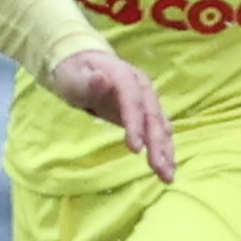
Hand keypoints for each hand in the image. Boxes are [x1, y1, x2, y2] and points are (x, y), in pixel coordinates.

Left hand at [41, 49, 176, 182]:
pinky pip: (159, 131)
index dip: (135, 124)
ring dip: (166, 150)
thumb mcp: (73, 76)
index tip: (135, 149)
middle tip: (159, 169)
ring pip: (161, 125)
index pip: (132, 100)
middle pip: (152, 115)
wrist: (85, 65)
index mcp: (124, 76)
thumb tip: (101, 79)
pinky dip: (164, 149)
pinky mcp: (147, 113)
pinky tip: (167, 169)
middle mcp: (142, 87)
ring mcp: (147, 99)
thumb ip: (86, 81)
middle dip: (157, 143)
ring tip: (168, 176)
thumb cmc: (75, 73)